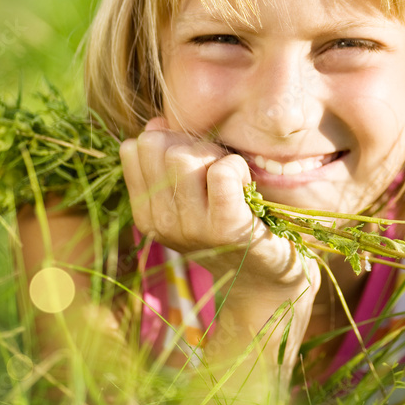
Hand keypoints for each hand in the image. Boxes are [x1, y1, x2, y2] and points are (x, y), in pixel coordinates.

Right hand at [119, 117, 317, 296]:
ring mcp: (191, 228)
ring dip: (216, 157)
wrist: (267, 282)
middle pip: (158, 145)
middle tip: (218, 172)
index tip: (194, 165)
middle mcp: (160, 224)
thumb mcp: (190, 197)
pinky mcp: (226, 227)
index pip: (136, 148)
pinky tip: (247, 190)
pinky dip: (238, 168)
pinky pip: (222, 172)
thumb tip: (155, 122)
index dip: (170, 142)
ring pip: (186, 156)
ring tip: (233, 182)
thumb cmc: (232, 228)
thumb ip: (168, 160)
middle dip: (193, 146)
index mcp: (146, 214)